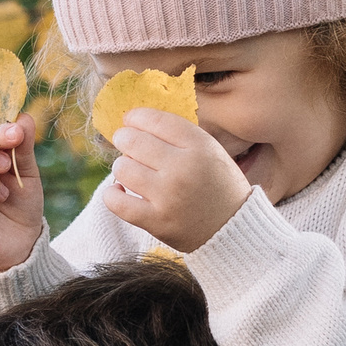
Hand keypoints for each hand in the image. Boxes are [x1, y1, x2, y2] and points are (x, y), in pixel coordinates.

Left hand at [103, 107, 251, 251]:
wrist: (233, 228)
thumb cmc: (218, 186)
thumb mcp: (211, 151)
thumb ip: (180, 136)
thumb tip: (139, 122)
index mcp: (199, 146)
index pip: (156, 120)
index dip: (136, 117)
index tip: (130, 120)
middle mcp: (183, 168)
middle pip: (133, 141)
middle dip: (124, 139)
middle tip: (125, 144)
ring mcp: (168, 196)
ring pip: (122, 168)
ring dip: (122, 168)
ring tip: (131, 172)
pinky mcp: (156, 221)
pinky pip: (117, 202)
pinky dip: (112, 195)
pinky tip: (119, 192)